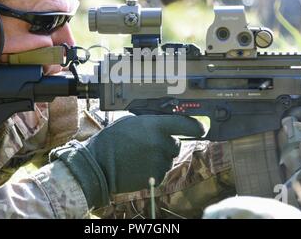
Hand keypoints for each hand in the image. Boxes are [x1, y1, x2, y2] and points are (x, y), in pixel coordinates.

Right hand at [50, 115, 204, 208]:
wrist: (99, 165)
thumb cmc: (112, 140)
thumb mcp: (131, 122)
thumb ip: (151, 123)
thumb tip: (167, 123)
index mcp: (155, 126)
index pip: (185, 124)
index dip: (195, 126)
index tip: (201, 128)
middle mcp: (161, 143)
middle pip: (175, 144)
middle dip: (167, 144)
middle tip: (149, 144)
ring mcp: (159, 162)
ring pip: (168, 159)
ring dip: (160, 157)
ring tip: (139, 156)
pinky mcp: (156, 177)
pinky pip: (161, 172)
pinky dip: (154, 170)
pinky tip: (138, 166)